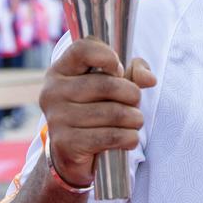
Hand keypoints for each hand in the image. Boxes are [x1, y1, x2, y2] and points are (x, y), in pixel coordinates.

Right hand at [38, 37, 156, 188]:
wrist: (71, 153)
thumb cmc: (95, 109)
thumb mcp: (113, 84)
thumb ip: (133, 72)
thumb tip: (149, 79)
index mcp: (60, 70)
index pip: (83, 49)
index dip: (107, 56)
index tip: (119, 70)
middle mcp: (53, 91)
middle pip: (106, 84)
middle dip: (132, 94)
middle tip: (135, 102)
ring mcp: (56, 118)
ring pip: (112, 113)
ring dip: (134, 118)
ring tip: (135, 121)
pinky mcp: (65, 143)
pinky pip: (109, 136)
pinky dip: (128, 137)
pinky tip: (130, 138)